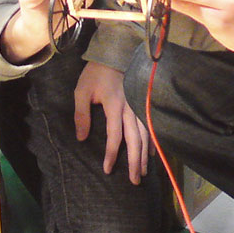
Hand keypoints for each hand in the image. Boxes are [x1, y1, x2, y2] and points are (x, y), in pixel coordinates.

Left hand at [74, 61, 150, 184]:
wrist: (114, 52)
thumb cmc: (95, 73)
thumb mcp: (82, 91)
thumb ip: (81, 114)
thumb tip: (82, 138)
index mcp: (114, 105)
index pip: (115, 136)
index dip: (112, 154)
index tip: (108, 170)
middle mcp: (130, 107)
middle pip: (135, 139)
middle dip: (135, 161)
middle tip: (135, 180)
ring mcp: (138, 104)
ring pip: (145, 134)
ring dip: (145, 154)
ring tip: (144, 171)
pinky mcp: (142, 102)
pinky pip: (150, 125)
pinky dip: (152, 140)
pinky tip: (152, 152)